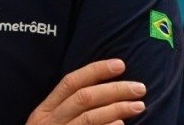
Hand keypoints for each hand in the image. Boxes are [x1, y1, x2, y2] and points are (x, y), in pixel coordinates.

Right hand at [25, 58, 146, 124]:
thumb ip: (69, 110)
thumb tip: (105, 92)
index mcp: (44, 111)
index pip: (71, 82)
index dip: (96, 70)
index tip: (120, 65)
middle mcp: (49, 123)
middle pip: (84, 98)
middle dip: (115, 89)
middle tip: (140, 88)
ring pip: (90, 118)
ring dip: (118, 108)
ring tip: (139, 106)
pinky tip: (121, 124)